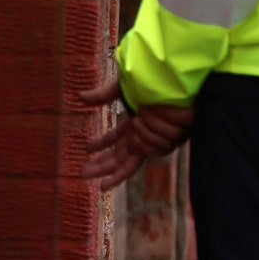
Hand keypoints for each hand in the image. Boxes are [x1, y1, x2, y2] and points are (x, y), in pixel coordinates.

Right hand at [79, 78, 193, 187]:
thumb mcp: (124, 88)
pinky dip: (132, 159)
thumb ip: (104, 95)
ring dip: (113, 169)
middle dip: (103, 163)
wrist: (178, 81)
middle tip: (84, 173)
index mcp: (135, 121)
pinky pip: (146, 153)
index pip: (117, 137)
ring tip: (95, 178)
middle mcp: (144, 133)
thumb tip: (80, 97)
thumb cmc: (154, 82)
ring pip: (131, 159)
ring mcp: (154, 137)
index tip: (88, 150)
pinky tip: (115, 170)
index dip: (103, 144)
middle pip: (121, 153)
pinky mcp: (165, 139)